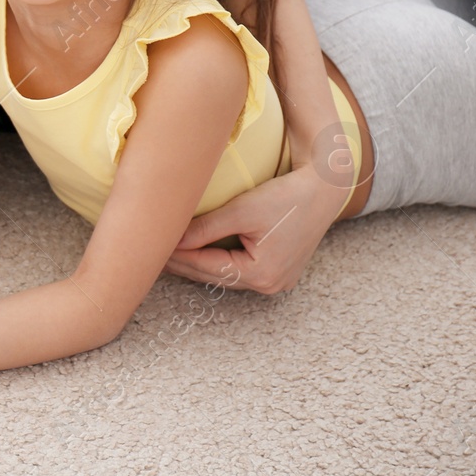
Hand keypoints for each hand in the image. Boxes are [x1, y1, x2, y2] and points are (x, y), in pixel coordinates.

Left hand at [164, 165, 342, 293]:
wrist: (324, 189)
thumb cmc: (285, 196)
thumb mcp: (241, 210)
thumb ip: (205, 229)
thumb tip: (171, 240)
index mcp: (261, 274)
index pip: (206, 266)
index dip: (176, 257)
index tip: (150, 247)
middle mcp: (270, 285)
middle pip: (214, 275)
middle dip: (183, 264)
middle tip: (151, 253)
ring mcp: (277, 281)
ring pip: (225, 275)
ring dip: (198, 264)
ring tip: (168, 254)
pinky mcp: (280, 271)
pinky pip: (239, 270)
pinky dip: (217, 262)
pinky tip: (197, 252)